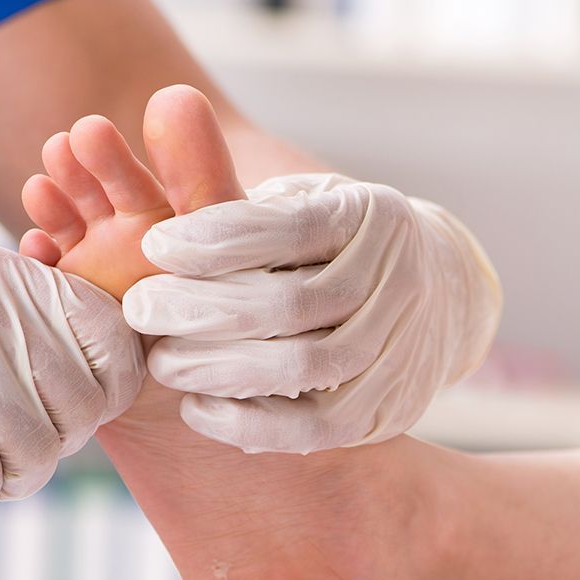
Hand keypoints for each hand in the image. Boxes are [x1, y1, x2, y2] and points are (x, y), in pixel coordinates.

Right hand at [0, 246, 142, 508]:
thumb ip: (44, 334)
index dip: (107, 395)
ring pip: (35, 450)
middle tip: (9, 448)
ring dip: (11, 475)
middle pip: (79, 409)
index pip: (114, 342)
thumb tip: (135, 375)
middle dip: (54, 447)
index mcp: (8, 275)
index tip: (71, 415)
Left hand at [122, 173, 501, 452]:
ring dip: (222, 368)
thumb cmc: (337, 245)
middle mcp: (399, 279)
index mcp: (373, 216)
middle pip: (293, 303)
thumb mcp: (306, 203)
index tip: (156, 245)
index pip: (291, 229)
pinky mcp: (391, 406)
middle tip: (141, 308)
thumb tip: (159, 151)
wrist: (439, 296)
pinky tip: (200, 408)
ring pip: (306, 366)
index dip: (218, 238)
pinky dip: (252, 423)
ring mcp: (402, 346)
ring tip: (164, 362)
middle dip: (205, 309)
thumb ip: (245, 202)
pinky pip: (318, 428)